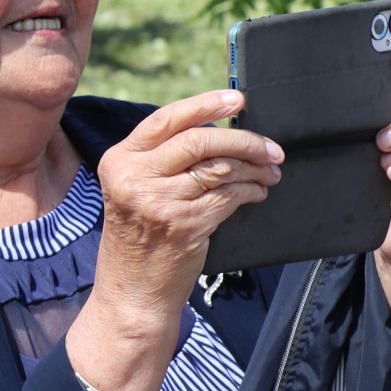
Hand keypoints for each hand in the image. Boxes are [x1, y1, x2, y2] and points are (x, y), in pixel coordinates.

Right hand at [93, 88, 282, 323]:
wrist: (132, 292)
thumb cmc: (139, 239)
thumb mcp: (134, 191)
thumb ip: (163, 160)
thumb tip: (217, 131)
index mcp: (119, 160)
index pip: (167, 120)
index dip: (205, 105)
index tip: (236, 99)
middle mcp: (135, 177)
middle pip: (199, 141)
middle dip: (243, 140)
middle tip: (271, 147)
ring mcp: (159, 201)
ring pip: (220, 168)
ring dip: (254, 168)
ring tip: (270, 171)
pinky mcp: (185, 224)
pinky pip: (229, 196)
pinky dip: (251, 191)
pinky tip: (258, 192)